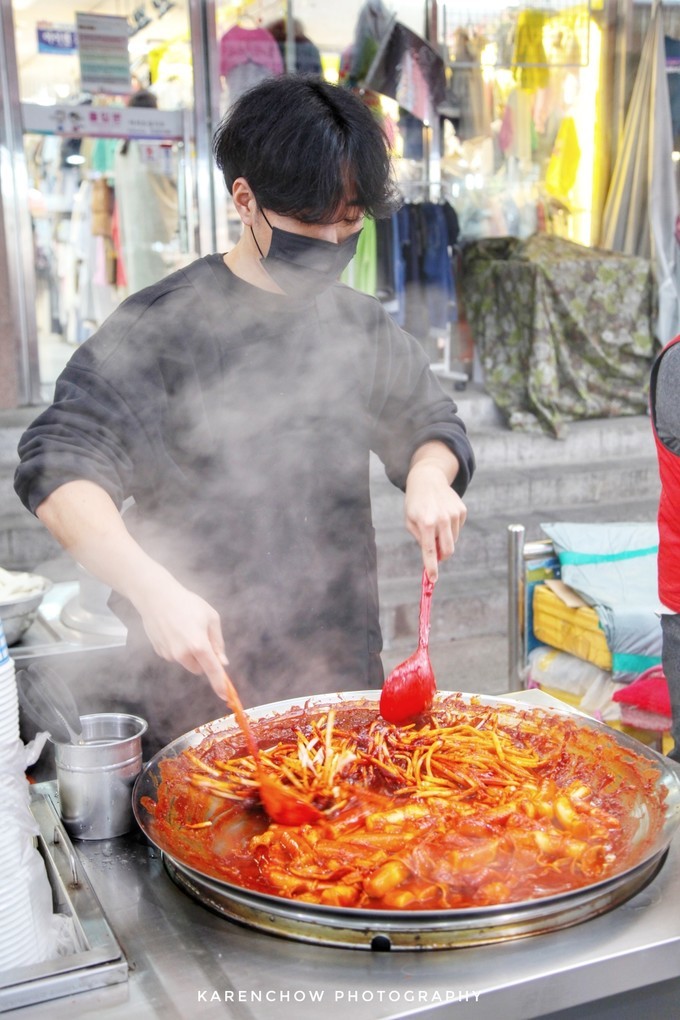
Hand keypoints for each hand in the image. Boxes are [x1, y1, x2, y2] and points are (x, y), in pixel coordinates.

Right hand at [130, 572, 228, 698]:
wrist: (156, 597)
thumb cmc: (187, 603)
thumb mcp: (211, 617)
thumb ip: (218, 642)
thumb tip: (222, 662)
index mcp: (199, 645)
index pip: (213, 671)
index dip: (220, 685)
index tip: (226, 696)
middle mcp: (182, 654)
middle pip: (199, 668)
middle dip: (203, 659)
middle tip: (200, 637)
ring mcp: (169, 654)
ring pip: (186, 662)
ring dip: (190, 653)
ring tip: (184, 629)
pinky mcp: (159, 652)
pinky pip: (174, 656)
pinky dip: (177, 648)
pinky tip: (173, 630)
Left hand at [404, 457, 466, 582]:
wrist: (428, 479)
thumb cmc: (415, 503)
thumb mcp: (410, 521)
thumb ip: (420, 539)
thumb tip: (434, 556)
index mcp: (426, 522)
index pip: (430, 551)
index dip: (431, 567)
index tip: (433, 579)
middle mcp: (442, 519)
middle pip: (448, 550)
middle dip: (442, 556)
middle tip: (436, 555)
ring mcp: (454, 514)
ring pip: (453, 540)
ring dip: (445, 539)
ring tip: (435, 524)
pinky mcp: (462, 510)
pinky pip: (458, 529)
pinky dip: (450, 528)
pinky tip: (443, 516)